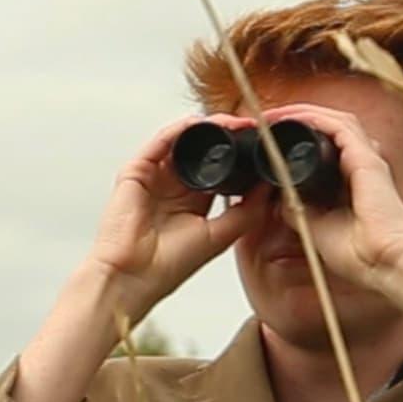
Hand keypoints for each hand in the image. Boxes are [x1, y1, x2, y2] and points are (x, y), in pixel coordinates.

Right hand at [9, 115, 272, 401]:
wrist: (133, 278)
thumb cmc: (169, 266)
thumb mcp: (221, 235)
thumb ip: (247, 211)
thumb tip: (270, 186)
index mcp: (193, 202)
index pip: (219, 169)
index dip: (240, 156)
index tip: (263, 145)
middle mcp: (173, 187)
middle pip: (202, 150)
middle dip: (226, 136)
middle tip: (251, 127)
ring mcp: (154, 177)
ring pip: (183, 141)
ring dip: (207, 129)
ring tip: (231, 123)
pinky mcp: (135, 172)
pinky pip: (159, 143)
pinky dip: (179, 130)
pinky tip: (198, 125)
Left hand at [266, 105, 402, 291]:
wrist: (386, 264)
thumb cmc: (362, 254)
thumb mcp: (316, 226)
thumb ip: (298, 208)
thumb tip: (277, 197)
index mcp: (352, 179)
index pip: (324, 145)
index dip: (295, 137)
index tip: (266, 139)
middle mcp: (362, 164)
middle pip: (328, 127)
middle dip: (294, 119)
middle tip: (263, 121)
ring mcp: (367, 158)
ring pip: (333, 120)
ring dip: (300, 113)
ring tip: (271, 115)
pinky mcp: (367, 159)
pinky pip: (338, 125)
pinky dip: (312, 117)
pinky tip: (289, 116)